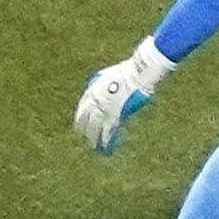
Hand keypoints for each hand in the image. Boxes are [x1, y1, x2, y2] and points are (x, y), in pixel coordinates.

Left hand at [74, 38, 175, 154]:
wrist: (138, 73)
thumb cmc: (130, 71)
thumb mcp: (112, 76)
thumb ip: (106, 84)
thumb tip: (106, 87)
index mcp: (94, 89)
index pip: (83, 105)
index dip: (81, 115)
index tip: (81, 122)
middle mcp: (95, 99)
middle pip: (85, 118)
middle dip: (84, 128)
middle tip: (83, 136)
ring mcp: (104, 108)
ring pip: (95, 127)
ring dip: (93, 138)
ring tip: (93, 147)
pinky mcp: (115, 115)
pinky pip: (108, 131)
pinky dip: (107, 140)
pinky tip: (105, 148)